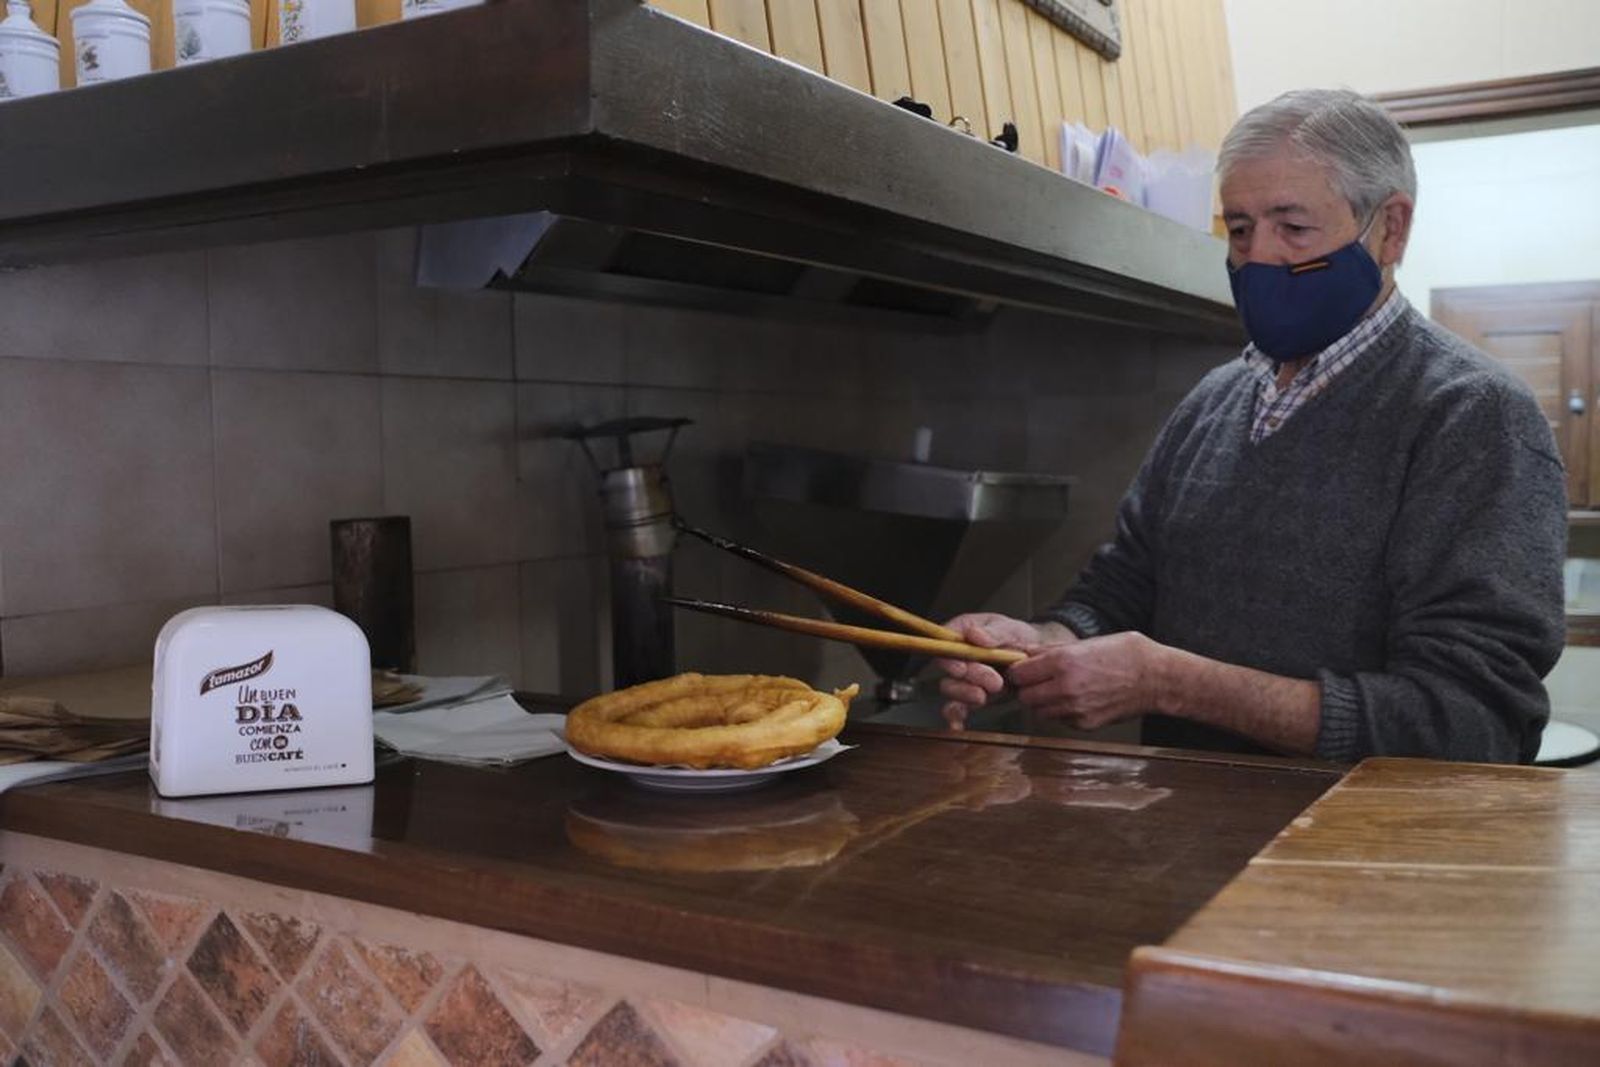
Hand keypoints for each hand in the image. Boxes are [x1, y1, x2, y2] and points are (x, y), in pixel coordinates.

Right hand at [935, 614, 1073, 730]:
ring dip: (966, 695)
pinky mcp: (969, 695)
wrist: (1031, 659)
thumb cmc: (1016, 637)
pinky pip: (957, 707)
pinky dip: (955, 717)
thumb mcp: (1010, 629)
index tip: (962, 668)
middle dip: (969, 679)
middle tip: (994, 683)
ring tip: (985, 696)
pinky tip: (957, 725)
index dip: (950, 657)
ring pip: (951, 689)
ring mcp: (962, 678)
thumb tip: (975, 635)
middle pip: (949, 669)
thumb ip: (994, 632)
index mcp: (961, 632)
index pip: (945, 643)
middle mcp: (957, 655)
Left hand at [1007, 632, 1167, 730]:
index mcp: (1064, 662)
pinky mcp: (1085, 724)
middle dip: (1027, 688)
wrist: (1157, 679)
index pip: (1018, 674)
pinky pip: (1059, 719)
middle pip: (1024, 696)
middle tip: (1037, 680)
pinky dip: (1060, 711)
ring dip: (1042, 701)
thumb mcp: (1088, 642)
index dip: (1017, 671)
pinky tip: (1075, 698)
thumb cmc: (1126, 654)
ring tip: (1057, 688)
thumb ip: (1052, 651)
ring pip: (1039, 711)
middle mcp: (1066, 688)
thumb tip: (1026, 653)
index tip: (1021, 668)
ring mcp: (1075, 709)